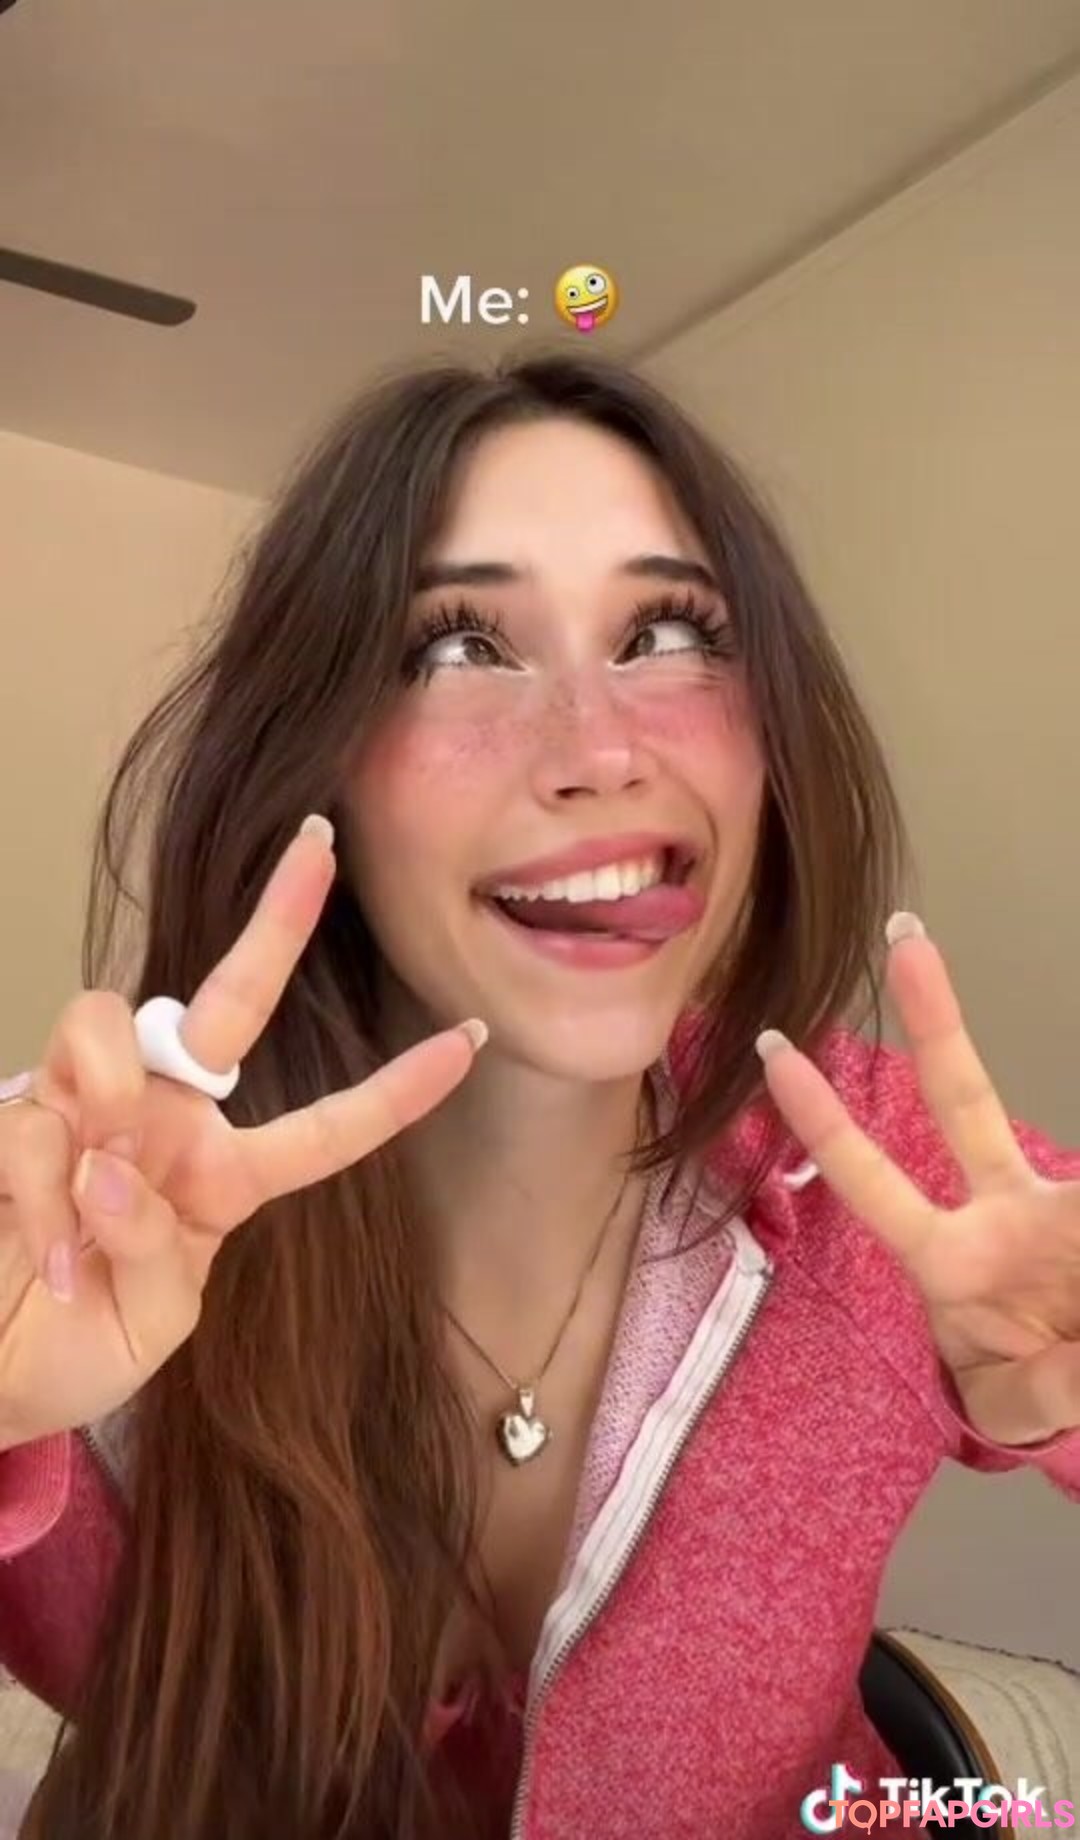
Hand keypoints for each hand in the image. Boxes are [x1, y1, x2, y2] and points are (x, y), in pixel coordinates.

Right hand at [0, 820, 484, 1450]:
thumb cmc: (76, 1350)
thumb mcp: (152, 1326)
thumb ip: (160, 1254)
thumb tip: (119, 1164)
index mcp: (220, 1177)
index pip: (324, 1128)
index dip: (395, 1092)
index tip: (469, 1041)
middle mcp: (160, 1123)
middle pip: (230, 1000)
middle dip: (278, 922)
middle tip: (319, 847)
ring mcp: (82, 1112)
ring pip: (108, 1027)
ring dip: (107, 1096)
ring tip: (93, 1190)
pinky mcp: (9, 1121)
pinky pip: (34, 1124)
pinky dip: (45, 1201)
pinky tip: (48, 1258)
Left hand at [755, 915, 1079, 1445]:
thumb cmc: (1036, 1393)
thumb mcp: (1019, 1408)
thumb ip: (1039, 1395)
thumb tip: (1073, 1369)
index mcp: (950, 1261)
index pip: (873, 1181)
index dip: (823, 1123)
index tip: (773, 1052)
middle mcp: (999, 1214)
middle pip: (960, 1099)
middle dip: (935, 1017)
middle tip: (903, 934)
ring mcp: (1055, 1207)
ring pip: (1061, 1164)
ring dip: (1065, 1208)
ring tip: (1058, 1302)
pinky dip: (1079, 1208)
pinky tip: (1072, 1295)